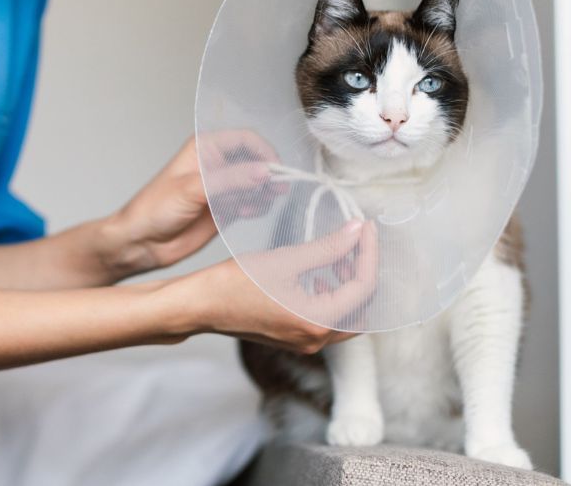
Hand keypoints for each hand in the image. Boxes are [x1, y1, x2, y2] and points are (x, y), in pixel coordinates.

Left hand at [108, 130, 283, 276]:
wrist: (140, 243)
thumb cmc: (153, 208)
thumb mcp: (193, 189)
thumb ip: (230, 180)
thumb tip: (263, 171)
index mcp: (205, 148)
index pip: (245, 139)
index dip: (264, 152)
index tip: (275, 170)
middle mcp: (216, 164)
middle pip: (256, 159)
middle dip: (269, 173)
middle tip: (276, 189)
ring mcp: (223, 187)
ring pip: (258, 182)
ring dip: (265, 192)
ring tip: (259, 203)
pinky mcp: (226, 208)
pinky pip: (253, 202)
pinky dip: (258, 206)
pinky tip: (248, 213)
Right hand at [176, 218, 379, 351]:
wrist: (201, 305)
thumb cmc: (235, 282)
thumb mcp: (286, 259)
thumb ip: (327, 247)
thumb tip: (357, 231)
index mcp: (317, 321)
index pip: (363, 288)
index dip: (369, 253)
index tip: (366, 227)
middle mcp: (315, 339)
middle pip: (363, 310)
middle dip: (364, 275)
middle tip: (357, 244)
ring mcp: (304, 342)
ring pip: (347, 318)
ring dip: (349, 288)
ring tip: (339, 258)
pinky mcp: (294, 338)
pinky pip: (327, 321)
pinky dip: (333, 298)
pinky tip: (318, 276)